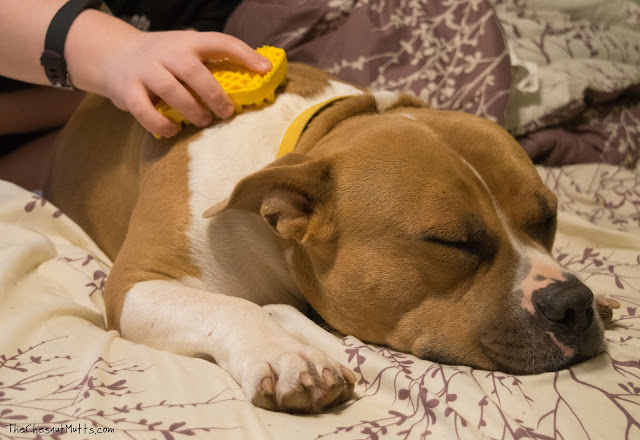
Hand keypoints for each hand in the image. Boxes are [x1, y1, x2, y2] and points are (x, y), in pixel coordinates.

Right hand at [66, 15, 270, 136]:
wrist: (112, 54)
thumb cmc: (161, 58)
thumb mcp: (184, 51)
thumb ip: (208, 62)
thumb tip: (250, 80)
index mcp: (187, 42)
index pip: (220, 41)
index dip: (244, 54)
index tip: (265, 69)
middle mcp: (166, 53)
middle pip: (194, 71)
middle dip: (214, 94)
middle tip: (226, 112)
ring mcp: (145, 70)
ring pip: (171, 91)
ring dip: (191, 110)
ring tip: (202, 121)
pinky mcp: (127, 90)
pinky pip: (145, 110)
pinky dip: (161, 124)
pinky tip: (173, 130)